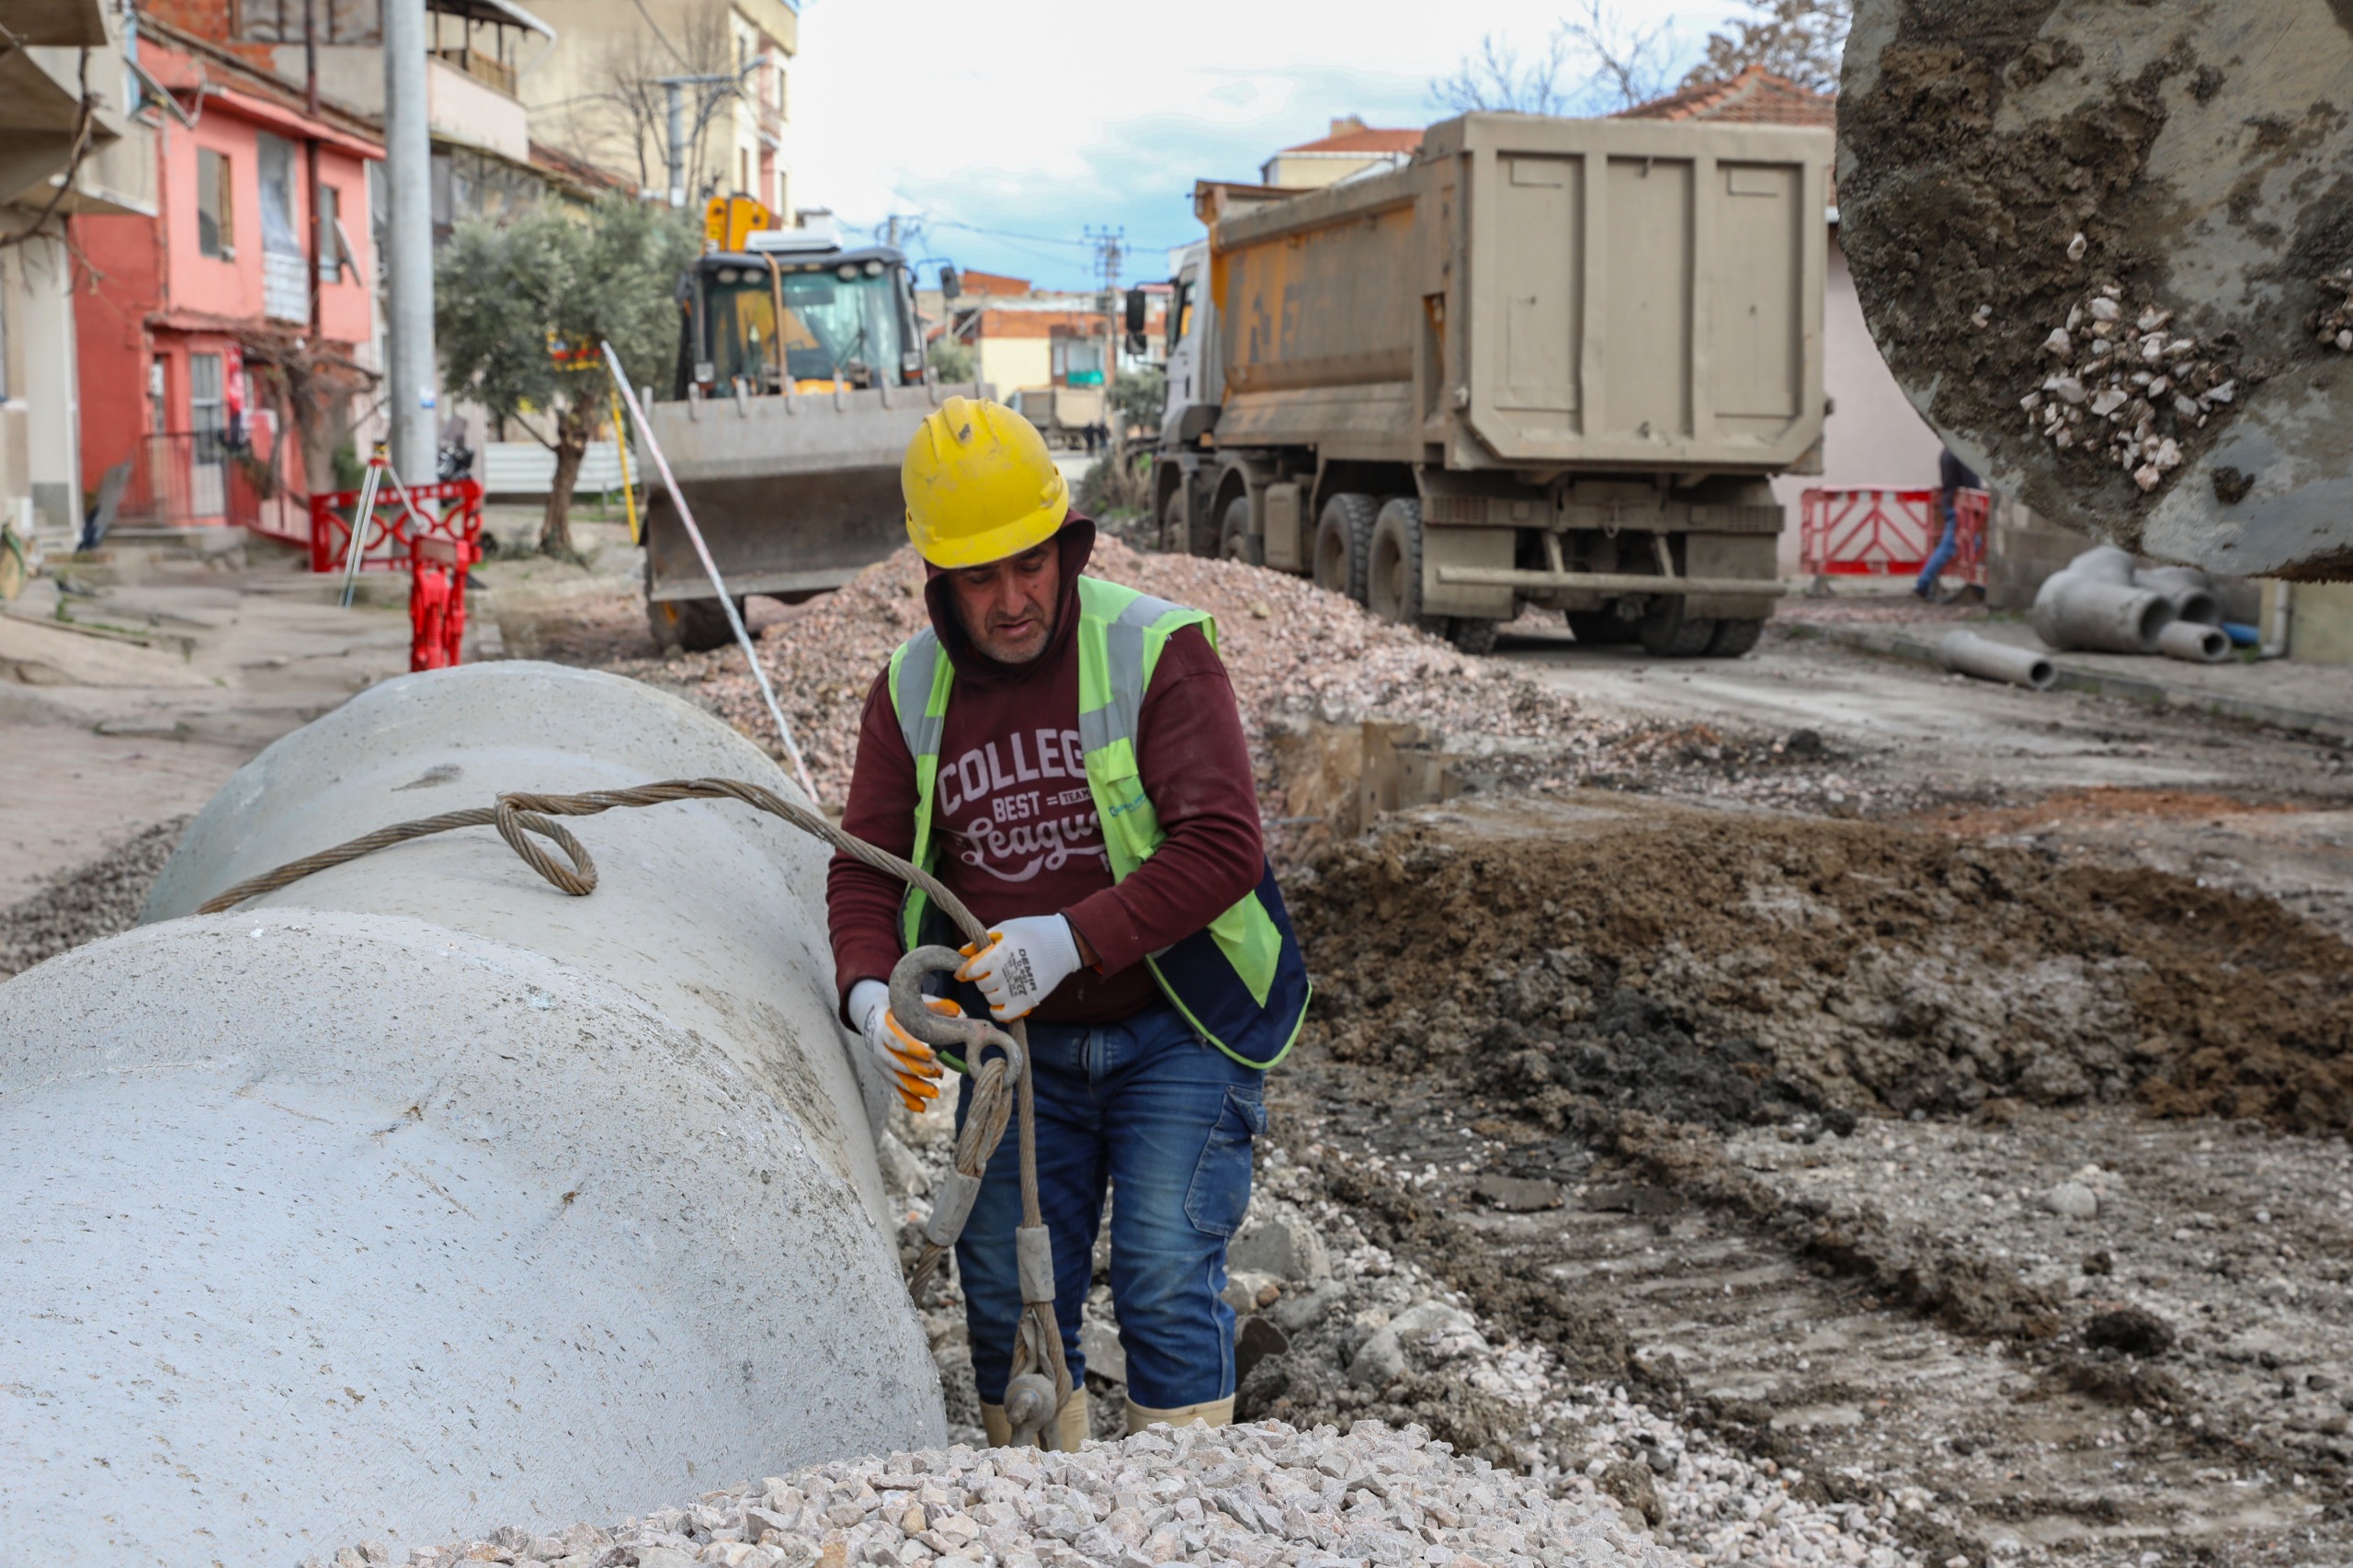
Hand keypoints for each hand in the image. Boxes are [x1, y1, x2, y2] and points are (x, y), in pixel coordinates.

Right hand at [851, 978, 952, 1113]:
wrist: (872, 1019)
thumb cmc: (900, 1010)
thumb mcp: (911, 1004)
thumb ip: (934, 1007)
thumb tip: (959, 1011)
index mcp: (884, 1028)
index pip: (896, 1039)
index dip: (912, 1048)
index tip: (932, 1053)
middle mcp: (879, 1048)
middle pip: (897, 1063)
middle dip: (919, 1070)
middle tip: (939, 1072)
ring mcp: (881, 1064)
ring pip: (897, 1080)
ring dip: (916, 1088)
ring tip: (936, 1093)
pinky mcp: (885, 1075)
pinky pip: (894, 1090)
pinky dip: (907, 1100)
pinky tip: (922, 1108)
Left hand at [955, 914, 1082, 1021]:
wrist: (1065, 943)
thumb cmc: (1034, 931)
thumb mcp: (1007, 928)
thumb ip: (984, 940)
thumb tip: (963, 951)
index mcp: (998, 955)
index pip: (972, 970)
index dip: (966, 971)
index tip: (966, 971)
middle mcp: (1005, 974)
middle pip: (981, 985)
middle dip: (983, 979)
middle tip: (992, 972)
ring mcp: (1017, 989)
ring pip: (991, 998)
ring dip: (992, 991)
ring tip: (1002, 982)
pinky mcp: (1028, 1000)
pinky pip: (1003, 1013)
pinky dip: (998, 1009)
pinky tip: (1002, 1000)